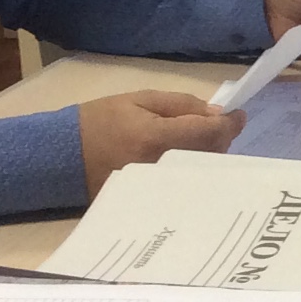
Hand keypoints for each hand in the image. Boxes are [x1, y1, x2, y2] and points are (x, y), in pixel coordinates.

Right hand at [78, 89, 240, 195]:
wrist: (62, 158)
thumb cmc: (99, 121)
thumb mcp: (138, 100)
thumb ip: (180, 105)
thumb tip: (216, 114)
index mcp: (157, 138)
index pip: (208, 133)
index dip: (230, 124)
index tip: (238, 116)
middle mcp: (162, 168)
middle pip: (211, 155)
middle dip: (220, 138)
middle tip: (217, 125)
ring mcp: (159, 188)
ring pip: (202, 171)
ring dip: (210, 155)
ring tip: (201, 141)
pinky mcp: (153, 201)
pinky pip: (186, 184)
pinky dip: (195, 171)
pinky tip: (189, 161)